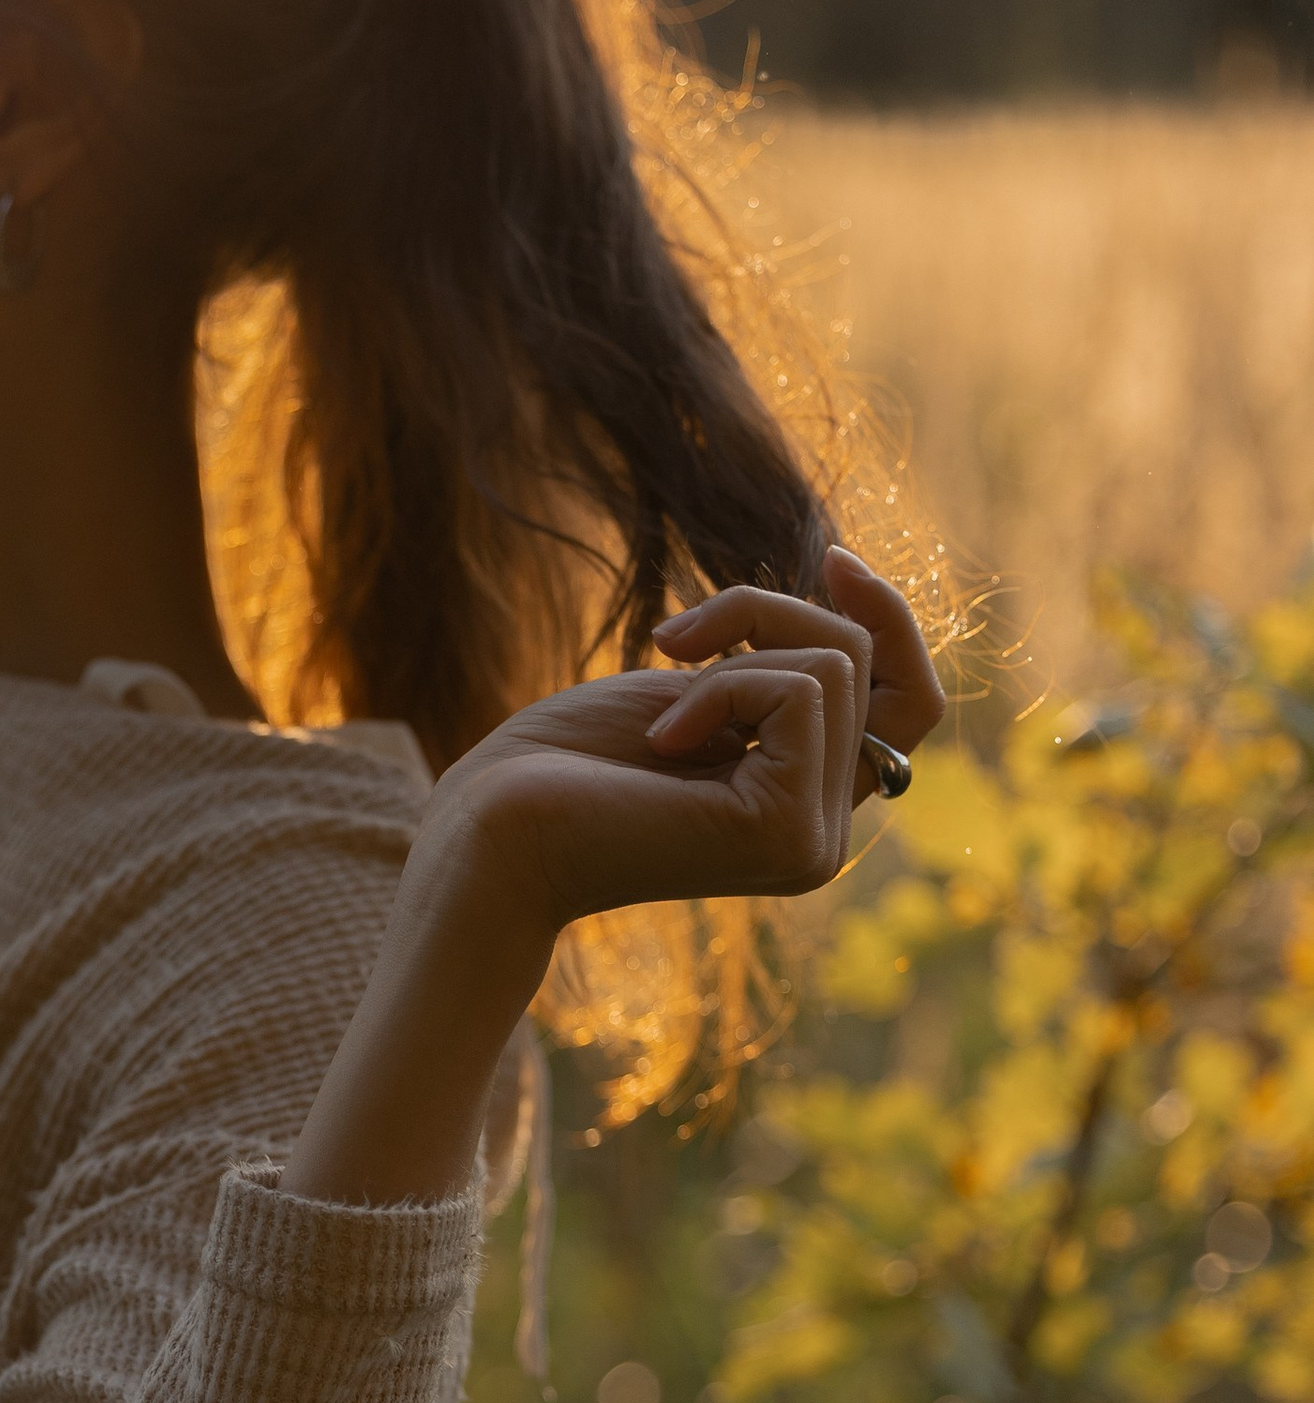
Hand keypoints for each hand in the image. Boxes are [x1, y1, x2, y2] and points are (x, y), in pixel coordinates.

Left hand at [425, 547, 947, 948]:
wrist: (489, 835)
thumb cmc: (560, 763)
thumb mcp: (688, 688)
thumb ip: (776, 670)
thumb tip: (852, 597)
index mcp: (806, 803)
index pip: (913, 703)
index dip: (889, 622)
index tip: (834, 561)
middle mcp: (826, 834)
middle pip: (864, 660)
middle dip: (766, 612)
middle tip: (671, 641)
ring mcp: (815, 841)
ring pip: (836, 662)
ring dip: (732, 646)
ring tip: (657, 710)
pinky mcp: (788, 832)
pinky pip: (798, 688)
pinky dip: (719, 684)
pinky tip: (659, 741)